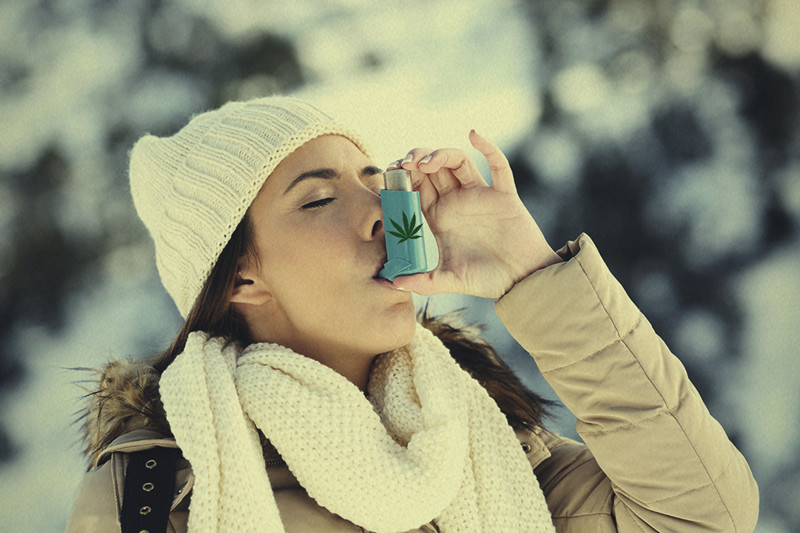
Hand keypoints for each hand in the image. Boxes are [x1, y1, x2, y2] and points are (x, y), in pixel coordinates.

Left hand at [387, 130, 561, 298]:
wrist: (521, 281)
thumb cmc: (484, 280)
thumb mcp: (449, 280)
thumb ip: (423, 282)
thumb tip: (391, 283)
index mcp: (438, 217)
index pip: (415, 188)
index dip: (402, 178)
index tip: (390, 174)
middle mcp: (456, 201)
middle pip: (432, 169)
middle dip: (416, 160)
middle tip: (404, 164)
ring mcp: (479, 195)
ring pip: (457, 161)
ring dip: (441, 154)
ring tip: (425, 162)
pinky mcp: (503, 194)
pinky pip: (498, 165)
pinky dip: (488, 147)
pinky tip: (474, 135)